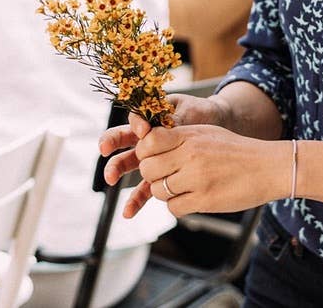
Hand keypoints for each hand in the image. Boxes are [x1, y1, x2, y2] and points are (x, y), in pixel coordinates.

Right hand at [98, 93, 229, 189]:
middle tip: (105, 150)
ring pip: (128, 163)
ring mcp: (151, 157)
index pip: (135, 118)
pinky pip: (144, 188)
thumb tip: (158, 127)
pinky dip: (135, 200)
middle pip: (122, 138)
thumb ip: (172, 120)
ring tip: (110, 178)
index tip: (144, 129)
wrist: (218, 127)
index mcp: (152, 117)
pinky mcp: (160, 175)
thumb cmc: (201, 114)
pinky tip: (128, 211)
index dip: (136, 123)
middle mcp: (146, 137)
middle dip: (110, 143)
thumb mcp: (188, 112)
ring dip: (116, 170)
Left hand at [125, 124, 288, 217]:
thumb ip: (180, 137)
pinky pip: (173, 208)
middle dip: (153, 174)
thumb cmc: (238, 150)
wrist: (269, 167)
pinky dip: (178, 206)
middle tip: (167, 175)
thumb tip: (150, 142)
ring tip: (182, 187)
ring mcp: (197, 178)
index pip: (149, 141)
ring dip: (165, 192)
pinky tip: (191, 198)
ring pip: (158, 190)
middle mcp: (191, 155)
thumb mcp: (208, 133)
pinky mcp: (204, 200)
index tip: (154, 156)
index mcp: (190, 135)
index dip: (146, 152)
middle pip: (148, 168)